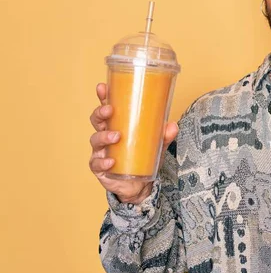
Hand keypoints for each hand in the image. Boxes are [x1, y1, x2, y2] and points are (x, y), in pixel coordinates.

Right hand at [89, 83, 178, 203]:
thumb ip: (164, 136)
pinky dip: (103, 162)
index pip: (108, 108)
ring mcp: (101, 152)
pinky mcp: (100, 168)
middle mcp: (106, 136)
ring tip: (116, 137)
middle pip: (96, 120)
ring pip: (95, 140)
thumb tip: (173, 125)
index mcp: (117, 125)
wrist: (139, 185)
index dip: (103, 97)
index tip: (103, 87)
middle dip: (100, 113)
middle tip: (110, 110)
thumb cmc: (143, 158)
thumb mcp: (157, 145)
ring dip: (104, 136)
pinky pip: (97, 164)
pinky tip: (111, 161)